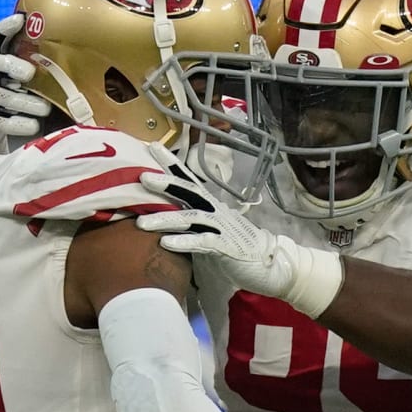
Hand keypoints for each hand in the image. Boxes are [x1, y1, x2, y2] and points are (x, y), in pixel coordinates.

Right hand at [0, 14, 51, 191]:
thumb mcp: (5, 75)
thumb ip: (24, 64)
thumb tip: (64, 55)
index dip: (6, 28)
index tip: (20, 20)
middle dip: (13, 66)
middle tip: (30, 73)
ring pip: (1, 95)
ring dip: (25, 101)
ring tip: (45, 108)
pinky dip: (17, 124)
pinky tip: (33, 125)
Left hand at [137, 170, 343, 317]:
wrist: (269, 265)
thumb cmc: (238, 247)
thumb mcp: (212, 230)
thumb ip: (193, 222)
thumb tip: (167, 215)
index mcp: (211, 206)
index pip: (189, 180)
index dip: (172, 164)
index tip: (153, 146)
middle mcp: (215, 212)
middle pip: (189, 192)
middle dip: (166, 183)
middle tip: (142, 176)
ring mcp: (222, 228)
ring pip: (191, 219)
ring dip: (165, 220)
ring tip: (142, 224)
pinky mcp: (226, 247)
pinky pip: (203, 242)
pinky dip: (184, 242)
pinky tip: (166, 243)